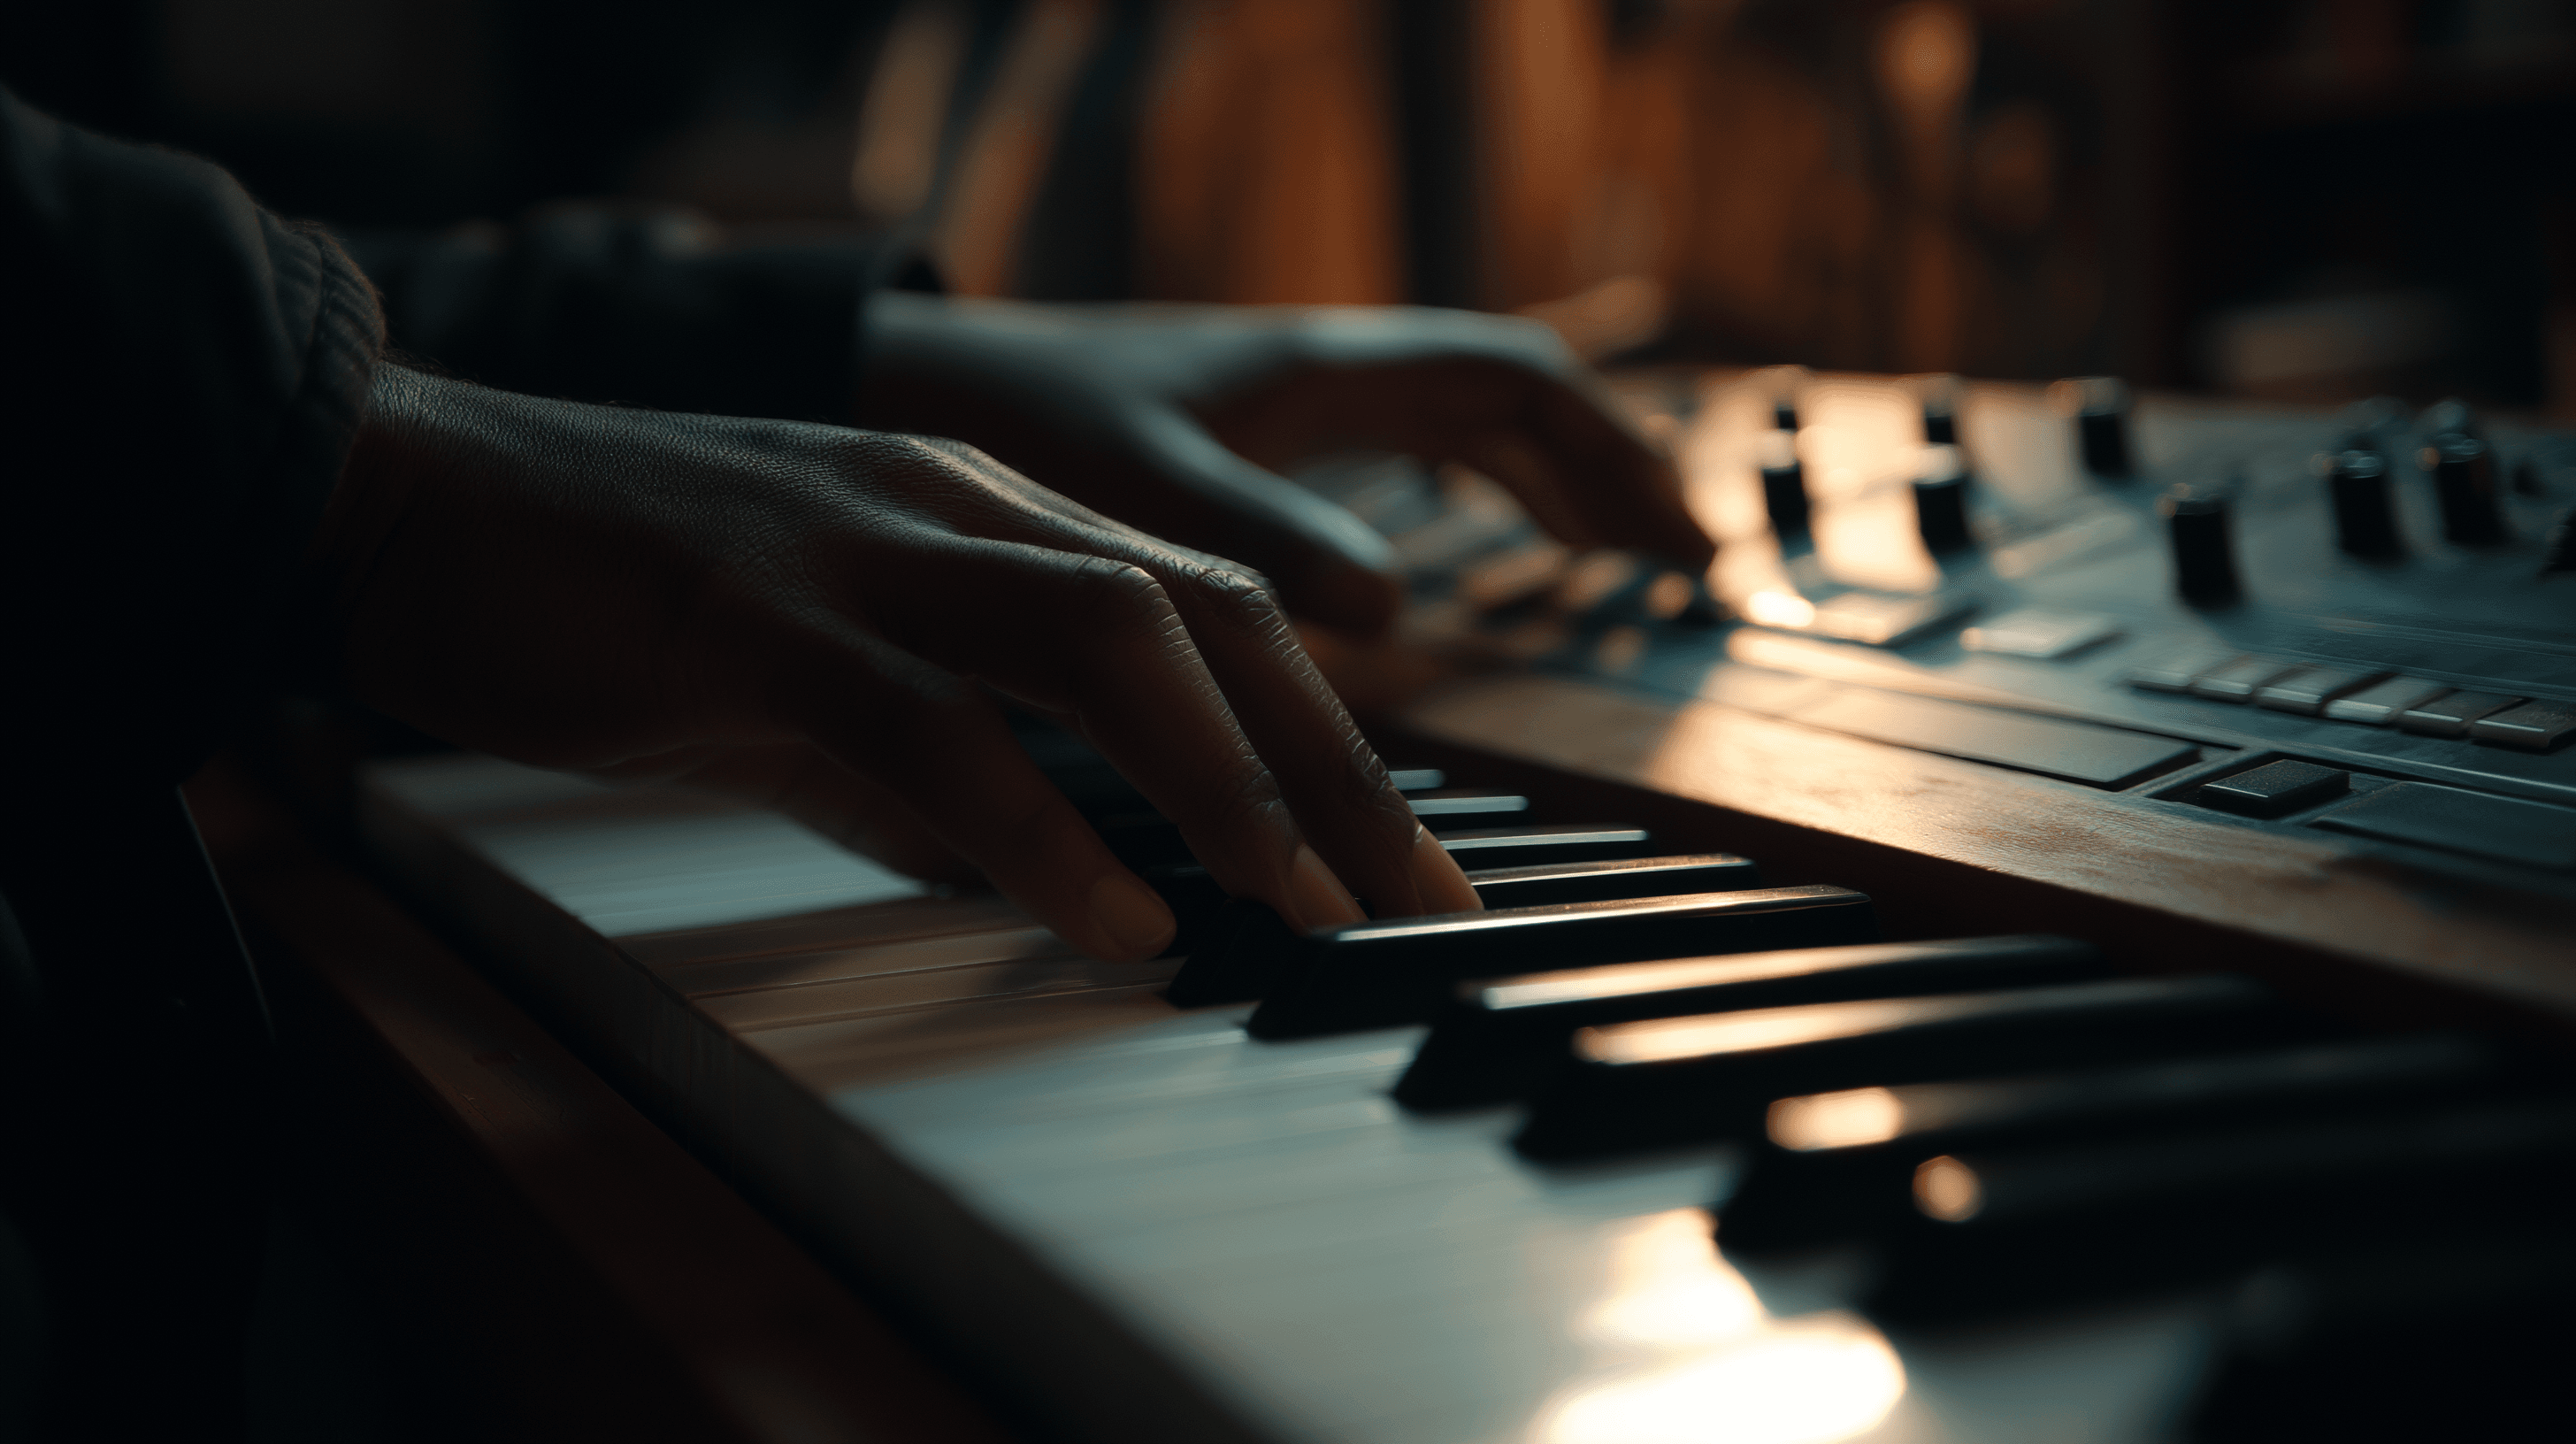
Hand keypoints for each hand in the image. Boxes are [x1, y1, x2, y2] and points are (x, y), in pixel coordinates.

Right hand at [326, 368, 1481, 958]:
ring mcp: (858, 552)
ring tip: (1307, 906)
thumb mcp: (808, 678)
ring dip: (1227, 781)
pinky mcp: (751, 619)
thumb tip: (1016, 868)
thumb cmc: (611, 589)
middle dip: (1334, 765)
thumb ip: (920, 762)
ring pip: (1103, 638)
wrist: (406, 498)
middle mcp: (952, 509)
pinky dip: (1042, 829)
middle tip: (1419, 903)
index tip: (1407, 860)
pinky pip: (931, 723)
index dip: (1329, 732)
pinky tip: (1117, 918)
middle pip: (1206, 615)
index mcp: (978, 513)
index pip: (1209, 607)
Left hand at [860, 294, 1714, 635]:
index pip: (1513, 383)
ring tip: (1613, 556)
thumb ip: (1269, 543)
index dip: (1609, 453)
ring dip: (1544, 482)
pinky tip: (1462, 560)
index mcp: (1326, 367)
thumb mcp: (1146, 492)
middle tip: (1681, 561)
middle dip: (1604, 472)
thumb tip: (1394, 611)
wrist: (921, 384)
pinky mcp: (1253, 438)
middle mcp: (1328, 371)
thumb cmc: (1026, 425)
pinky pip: (1398, 451)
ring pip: (1459, 424)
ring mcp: (1296, 400)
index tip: (1676, 535)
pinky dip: (1460, 496)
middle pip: (1510, 402)